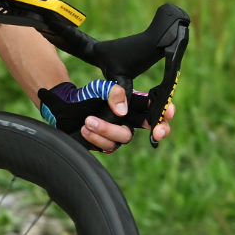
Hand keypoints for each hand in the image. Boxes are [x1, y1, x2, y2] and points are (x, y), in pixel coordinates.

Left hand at [38, 80, 176, 152]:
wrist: (65, 107)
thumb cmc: (86, 95)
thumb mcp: (99, 88)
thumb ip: (112, 92)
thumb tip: (122, 110)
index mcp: (133, 104)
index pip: (154, 108)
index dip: (166, 111)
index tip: (169, 113)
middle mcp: (129, 120)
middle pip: (152, 128)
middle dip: (159, 130)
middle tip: (156, 132)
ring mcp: (118, 132)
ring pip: (124, 137)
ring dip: (108, 130)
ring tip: (88, 120)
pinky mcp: (106, 143)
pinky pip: (108, 146)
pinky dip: (96, 138)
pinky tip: (85, 129)